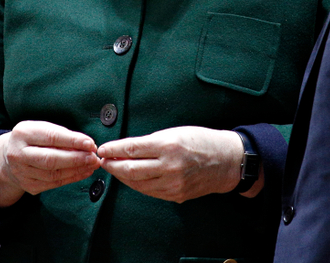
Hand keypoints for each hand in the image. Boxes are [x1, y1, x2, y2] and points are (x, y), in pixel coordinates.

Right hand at [0, 120, 99, 207]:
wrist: (8, 157)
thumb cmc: (33, 139)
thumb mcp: (42, 129)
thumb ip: (62, 135)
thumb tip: (87, 145)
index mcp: (23, 133)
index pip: (51, 137)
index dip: (72, 141)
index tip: (90, 143)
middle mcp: (18, 153)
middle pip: (50, 159)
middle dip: (76, 158)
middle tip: (93, 157)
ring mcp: (22, 172)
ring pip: (53, 174)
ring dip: (77, 170)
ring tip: (92, 164)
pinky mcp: (28, 185)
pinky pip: (53, 183)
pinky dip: (72, 178)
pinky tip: (84, 172)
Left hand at [97, 126, 257, 202]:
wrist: (226, 161)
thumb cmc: (201, 141)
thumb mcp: (175, 133)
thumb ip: (150, 142)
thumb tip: (125, 149)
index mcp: (169, 146)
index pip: (132, 149)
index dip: (113, 149)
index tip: (102, 149)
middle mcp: (170, 167)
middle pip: (130, 170)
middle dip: (112, 165)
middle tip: (103, 161)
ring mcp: (173, 184)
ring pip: (137, 183)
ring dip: (122, 176)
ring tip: (114, 169)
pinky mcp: (176, 195)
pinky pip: (149, 191)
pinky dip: (137, 184)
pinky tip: (131, 178)